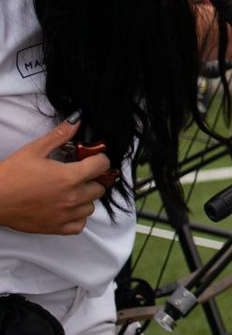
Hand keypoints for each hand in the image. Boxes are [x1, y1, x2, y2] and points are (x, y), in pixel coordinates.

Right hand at [0, 118, 109, 234]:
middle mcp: (71, 198)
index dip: (99, 158)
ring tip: (71, 190)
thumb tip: (77, 121)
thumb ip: (60, 135)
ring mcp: (64, 215)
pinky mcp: (55, 228)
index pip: (102, 166)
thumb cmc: (10, 175)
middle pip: (99, 188)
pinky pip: (79, 226)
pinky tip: (67, 208)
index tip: (92, 158)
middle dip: (92, 179)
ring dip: (85, 198)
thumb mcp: (34, 150)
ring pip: (91, 207)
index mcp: (69, 177)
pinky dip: (77, 218)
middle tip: (80, 174)